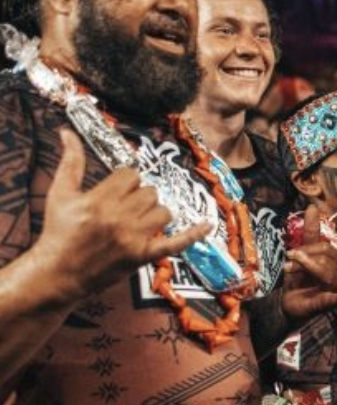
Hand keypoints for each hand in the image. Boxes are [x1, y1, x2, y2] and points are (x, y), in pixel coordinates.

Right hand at [34, 130, 210, 298]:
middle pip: (149, 192)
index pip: (131, 175)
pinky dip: (194, 234)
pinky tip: (208, 224)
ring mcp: (134, 238)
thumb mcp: (60, 194)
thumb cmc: (59, 231)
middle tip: (125, 207)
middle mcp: (119, 217)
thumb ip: (70, 161)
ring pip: (164, 212)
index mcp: (100, 199)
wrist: (59, 273)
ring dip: (155, 213)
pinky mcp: (143, 256)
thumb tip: (68, 132)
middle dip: (139, 196)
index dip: (126, 181)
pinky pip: (176, 243)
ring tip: (138, 219)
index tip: (117, 190)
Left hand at [280, 206, 336, 319]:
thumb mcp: (302, 256)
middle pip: (327, 259)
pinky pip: (335, 300)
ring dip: (309, 269)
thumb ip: (310, 233)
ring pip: (328, 275)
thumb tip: (312, 207)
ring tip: (290, 269)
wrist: (289, 306)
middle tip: (288, 261)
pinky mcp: (330, 305)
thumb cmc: (299, 280)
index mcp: (334, 261)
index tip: (292, 251)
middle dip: (306, 257)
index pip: (325, 249)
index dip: (309, 247)